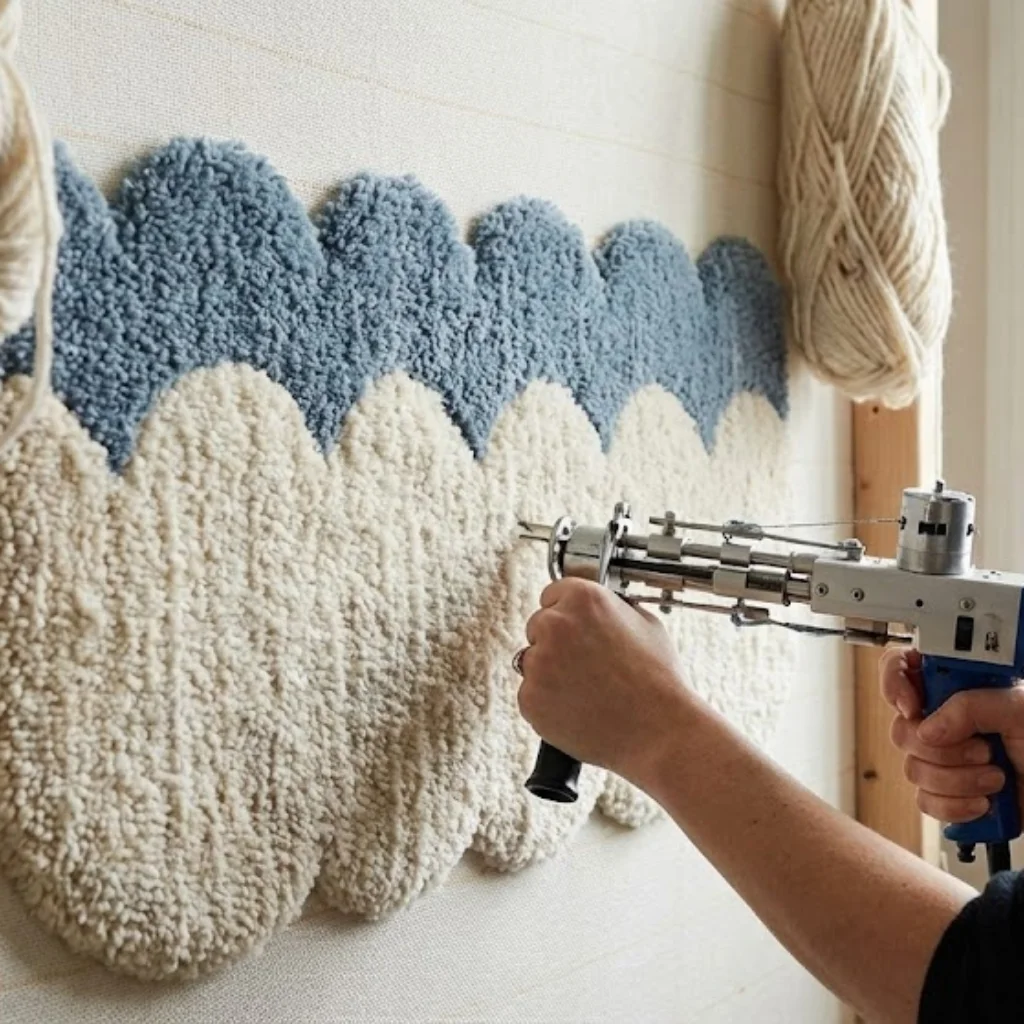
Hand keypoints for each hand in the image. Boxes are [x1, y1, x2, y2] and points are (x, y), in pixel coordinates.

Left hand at [517, 578, 691, 782]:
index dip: (566, 614)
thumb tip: (600, 610)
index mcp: (583, 598)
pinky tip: (578, 708)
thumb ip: (613, 608)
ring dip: (549, 673)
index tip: (575, 630)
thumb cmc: (658, 681)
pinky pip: (530, 695)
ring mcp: (538, 662)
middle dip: (556, 643)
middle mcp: (555, 624)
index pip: (552, 595)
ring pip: (531, 661)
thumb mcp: (646, 623)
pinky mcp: (530, 698)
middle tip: (585, 665)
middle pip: (538, 626)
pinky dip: (547, 703)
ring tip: (586, 690)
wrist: (659, 731)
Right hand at [881, 649, 1023, 822]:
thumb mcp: (1019, 710)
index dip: (895, 684)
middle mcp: (943, 720)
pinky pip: (926, 801)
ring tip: (996, 777)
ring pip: (914, 770)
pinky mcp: (948, 794)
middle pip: (902, 729)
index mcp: (956, 687)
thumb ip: (972, 706)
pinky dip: (957, 805)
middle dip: (943, 750)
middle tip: (983, 750)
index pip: (901, 667)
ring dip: (959, 780)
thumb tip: (927, 729)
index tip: (914, 708)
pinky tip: (985, 801)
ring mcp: (943, 758)